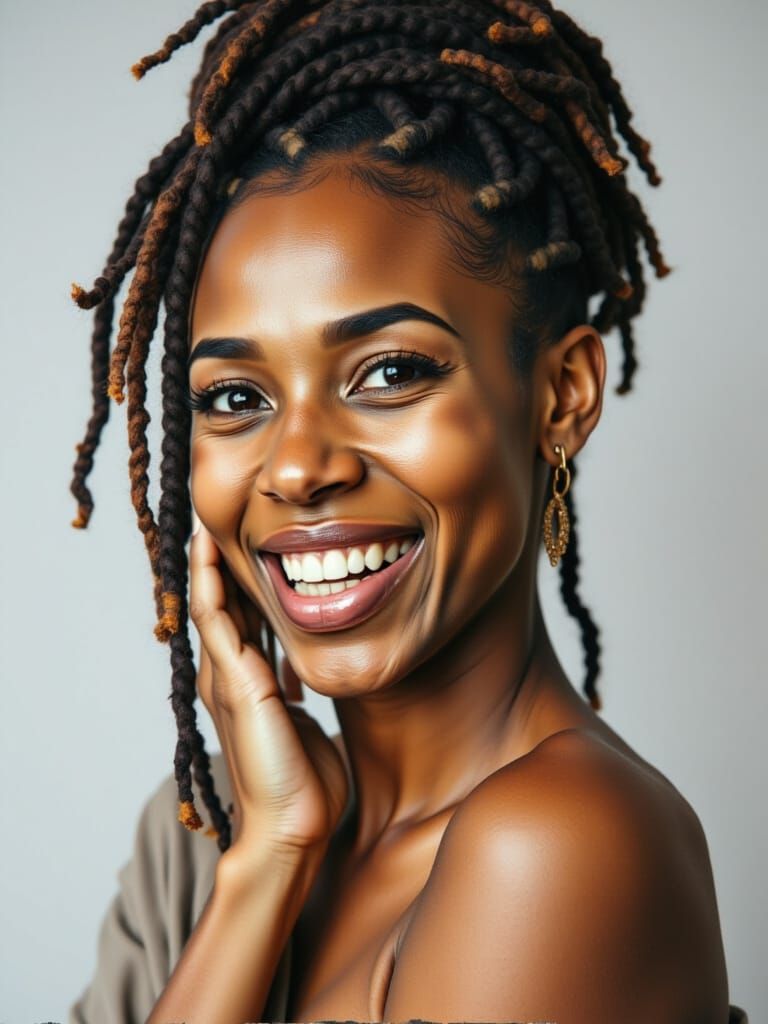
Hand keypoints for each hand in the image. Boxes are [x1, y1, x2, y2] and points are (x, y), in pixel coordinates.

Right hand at [189, 520, 349, 857]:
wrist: (293, 827)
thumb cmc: (301, 783)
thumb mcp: (300, 720)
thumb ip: (293, 692)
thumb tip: (299, 674)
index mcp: (247, 681)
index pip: (240, 617)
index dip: (240, 579)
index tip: (248, 541)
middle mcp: (230, 675)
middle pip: (222, 604)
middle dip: (222, 563)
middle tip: (222, 517)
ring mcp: (227, 678)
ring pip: (211, 604)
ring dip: (208, 563)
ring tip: (207, 521)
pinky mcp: (235, 683)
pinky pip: (216, 620)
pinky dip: (211, 583)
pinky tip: (209, 551)